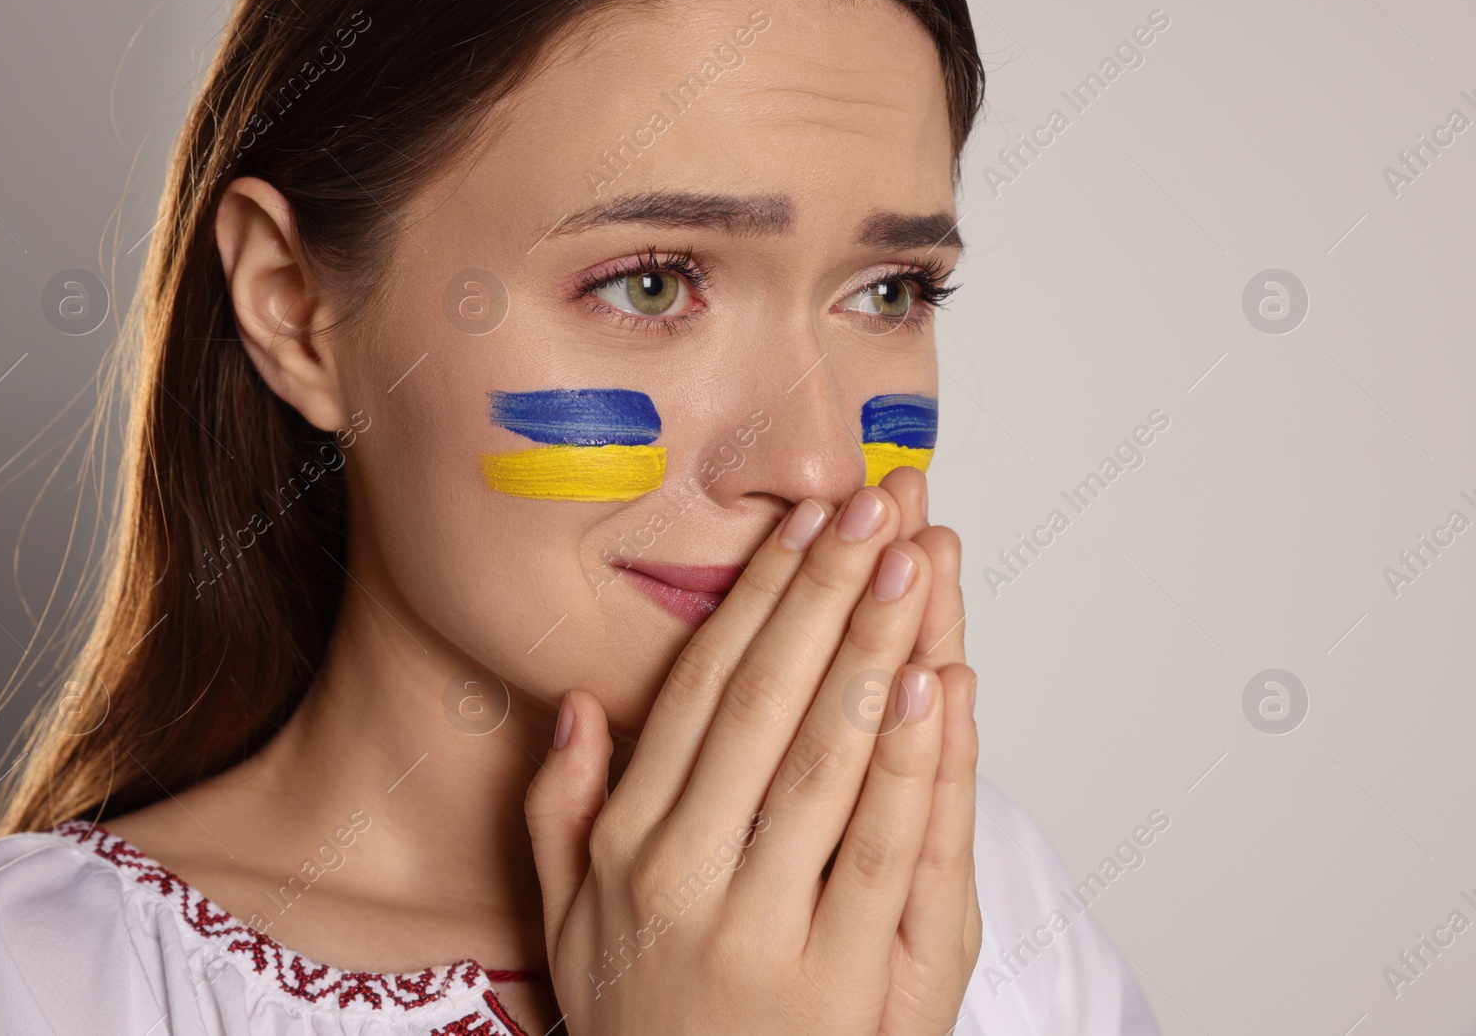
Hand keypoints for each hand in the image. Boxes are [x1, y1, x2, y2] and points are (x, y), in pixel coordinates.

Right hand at [526, 480, 979, 1033]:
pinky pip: (881, 851)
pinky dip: (909, 762)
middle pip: (767, 701)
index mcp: (626, 842)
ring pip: (825, 760)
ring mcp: (759, 925)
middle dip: (825, 590)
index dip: (757, 599)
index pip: (702, 690)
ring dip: (874, 646)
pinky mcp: (837, 981)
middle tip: (874, 505)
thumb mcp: (565, 923)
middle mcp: (683, 870)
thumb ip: (559, 812)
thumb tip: (576, 709)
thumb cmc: (641, 1025)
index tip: (802, 525)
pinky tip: (932, 684)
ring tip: (911, 559)